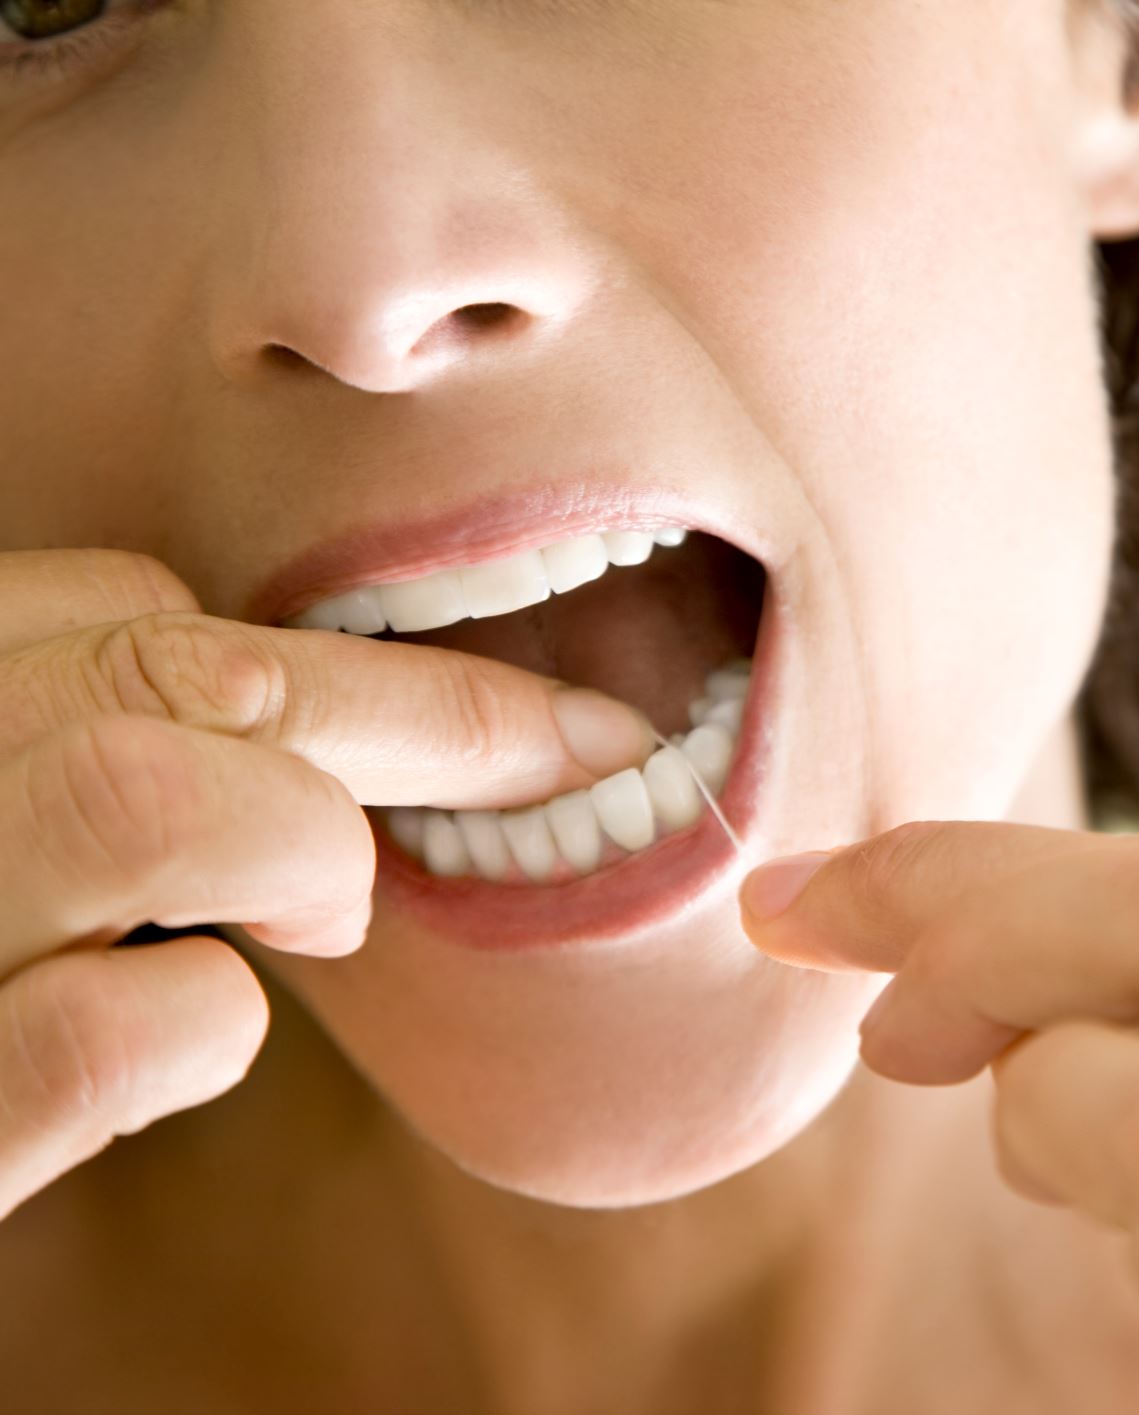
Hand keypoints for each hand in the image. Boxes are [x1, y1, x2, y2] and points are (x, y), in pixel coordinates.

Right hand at [0, 549, 651, 1219]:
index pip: (111, 605)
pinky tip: (188, 1027)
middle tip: (579, 741)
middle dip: (421, 708)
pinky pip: (116, 1027)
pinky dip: (200, 1020)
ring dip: (296, 845)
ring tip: (320, 914)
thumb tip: (288, 739)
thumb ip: (65, 750)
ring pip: (148, 793)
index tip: (435, 702)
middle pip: (175, 674)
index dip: (295, 655)